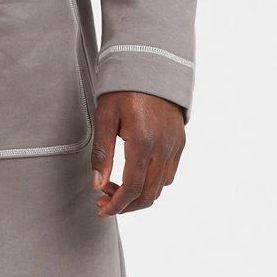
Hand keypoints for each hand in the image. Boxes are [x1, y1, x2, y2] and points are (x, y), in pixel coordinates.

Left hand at [91, 90, 186, 215]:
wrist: (151, 66)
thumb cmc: (123, 89)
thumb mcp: (105, 116)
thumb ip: (102, 153)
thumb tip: (97, 184)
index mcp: (143, 141)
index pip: (132, 187)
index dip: (116, 205)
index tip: (102, 210)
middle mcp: (164, 147)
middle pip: (149, 194)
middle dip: (126, 205)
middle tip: (104, 201)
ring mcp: (175, 145)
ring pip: (160, 187)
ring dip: (139, 195)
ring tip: (116, 187)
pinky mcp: (179, 142)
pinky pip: (169, 173)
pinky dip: (152, 183)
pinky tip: (135, 174)